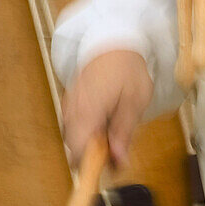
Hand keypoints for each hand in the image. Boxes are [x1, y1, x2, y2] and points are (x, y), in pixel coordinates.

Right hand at [61, 50, 152, 166]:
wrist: (112, 41)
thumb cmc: (126, 68)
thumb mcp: (135, 102)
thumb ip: (124, 132)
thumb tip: (118, 160)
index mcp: (88, 110)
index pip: (78, 150)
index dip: (92, 164)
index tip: (110, 165)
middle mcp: (73, 110)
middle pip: (75, 147)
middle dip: (95, 154)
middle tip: (118, 147)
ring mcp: (69, 105)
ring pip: (73, 137)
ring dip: (92, 142)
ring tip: (114, 130)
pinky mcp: (71, 102)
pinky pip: (74, 125)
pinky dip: (88, 130)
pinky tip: (105, 121)